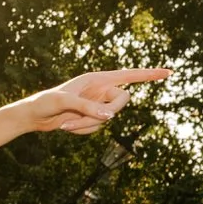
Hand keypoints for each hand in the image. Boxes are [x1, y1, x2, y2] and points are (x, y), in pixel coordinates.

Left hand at [23, 67, 171, 134]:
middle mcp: (100, 90)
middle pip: (122, 102)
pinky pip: (97, 128)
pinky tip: (66, 127)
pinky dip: (82, 131)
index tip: (169, 72)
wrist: (33, 116)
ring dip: (86, 125)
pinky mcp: (91, 119)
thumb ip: (87, 107)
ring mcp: (97, 106)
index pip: (129, 75)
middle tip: (87, 116)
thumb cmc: (45, 102)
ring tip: (65, 123)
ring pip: (107, 119)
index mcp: (97, 78)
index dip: (149, 74)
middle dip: (107, 113)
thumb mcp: (64, 102)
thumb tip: (110, 116)